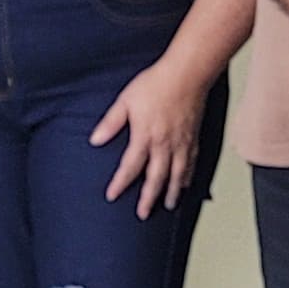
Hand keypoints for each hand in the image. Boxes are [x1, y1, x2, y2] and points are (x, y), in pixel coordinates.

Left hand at [91, 60, 210, 216]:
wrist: (187, 73)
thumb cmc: (156, 83)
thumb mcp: (126, 100)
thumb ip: (110, 122)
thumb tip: (94, 140)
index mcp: (145, 136)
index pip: (130, 167)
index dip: (120, 183)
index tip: (111, 196)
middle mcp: (165, 144)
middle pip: (156, 178)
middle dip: (149, 198)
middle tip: (143, 214)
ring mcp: (182, 143)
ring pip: (177, 175)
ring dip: (172, 192)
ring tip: (168, 205)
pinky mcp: (193, 137)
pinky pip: (191, 163)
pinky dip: (188, 176)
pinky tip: (186, 183)